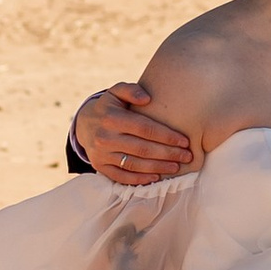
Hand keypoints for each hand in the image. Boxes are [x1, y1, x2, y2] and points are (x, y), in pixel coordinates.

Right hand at [71, 82, 194, 185]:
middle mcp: (105, 137)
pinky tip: (156, 177)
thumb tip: (147, 98)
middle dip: (168, 154)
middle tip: (187, 156)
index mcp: (112, 118)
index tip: (184, 141)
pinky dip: (140, 179)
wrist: (83, 124)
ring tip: (176, 167)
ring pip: (134, 164)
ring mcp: (102, 154)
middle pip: (143, 149)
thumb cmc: (109, 107)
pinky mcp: (100, 167)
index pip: (145, 129)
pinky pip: (122, 177)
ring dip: (158, 167)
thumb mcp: (116, 92)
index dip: (167, 136)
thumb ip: (130, 90)